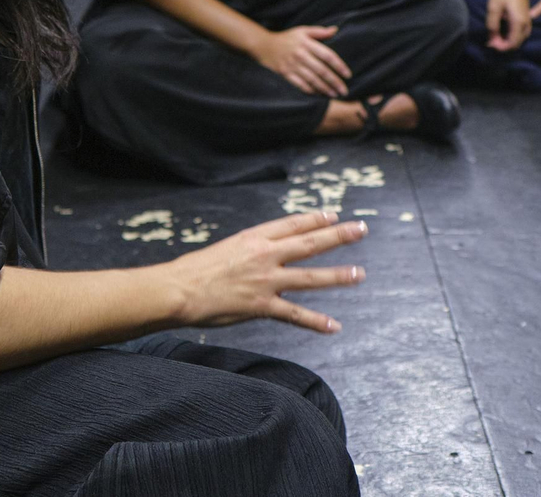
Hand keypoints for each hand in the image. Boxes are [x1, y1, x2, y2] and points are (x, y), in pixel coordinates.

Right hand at [164, 211, 367, 333]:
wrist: (178, 290)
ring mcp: (266, 280)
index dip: (316, 219)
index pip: (293, 224)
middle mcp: (265, 255)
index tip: (333, 215)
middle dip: (338, 235)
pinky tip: (334, 326)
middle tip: (361, 229)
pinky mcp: (262, 306)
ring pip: (310, 277)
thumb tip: (267, 251)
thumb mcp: (226, 247)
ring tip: (359, 273)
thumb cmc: (195, 270)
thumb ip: (250, 249)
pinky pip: (295, 315)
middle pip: (310, 242)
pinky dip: (316, 322)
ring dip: (337, 275)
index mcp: (254, 237)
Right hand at [254, 26, 351, 96]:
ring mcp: (292, 65)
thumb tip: (335, 30)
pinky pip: (300, 85)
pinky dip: (311, 91)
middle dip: (335, 82)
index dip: (339, 66)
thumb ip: (319, 32)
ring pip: (312, 80)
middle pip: (322, 70)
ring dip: (325, 88)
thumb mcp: (302, 30)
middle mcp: (300, 55)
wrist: (264, 45)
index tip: (348, 75)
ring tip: (335, 94)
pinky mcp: (285, 74)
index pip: (327, 55)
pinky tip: (319, 95)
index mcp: (306, 43)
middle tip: (345, 90)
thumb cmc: (286, 38)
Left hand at [485, 0, 532, 50]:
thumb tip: (492, 40)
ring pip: (521, 37)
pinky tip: (503, 31)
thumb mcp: (493, 8)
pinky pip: (522, 31)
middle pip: (517, 43)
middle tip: (490, 42)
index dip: (500, 48)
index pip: (512, 43)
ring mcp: (528, 17)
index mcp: (519, 21)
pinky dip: (513, 35)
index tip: (490, 44)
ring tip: (496, 38)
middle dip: (504, 46)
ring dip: (509, 41)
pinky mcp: (526, 14)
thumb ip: (493, 26)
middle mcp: (526, 21)